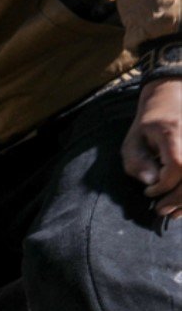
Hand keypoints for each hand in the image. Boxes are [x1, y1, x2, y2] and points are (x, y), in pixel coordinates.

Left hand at [124, 79, 181, 216]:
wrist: (170, 98)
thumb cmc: (148, 124)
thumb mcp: (133, 142)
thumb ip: (138, 163)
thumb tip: (152, 184)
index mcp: (172, 131)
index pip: (178, 165)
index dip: (165, 185)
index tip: (149, 193)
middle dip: (179, 198)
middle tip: (161, 211)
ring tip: (174, 212)